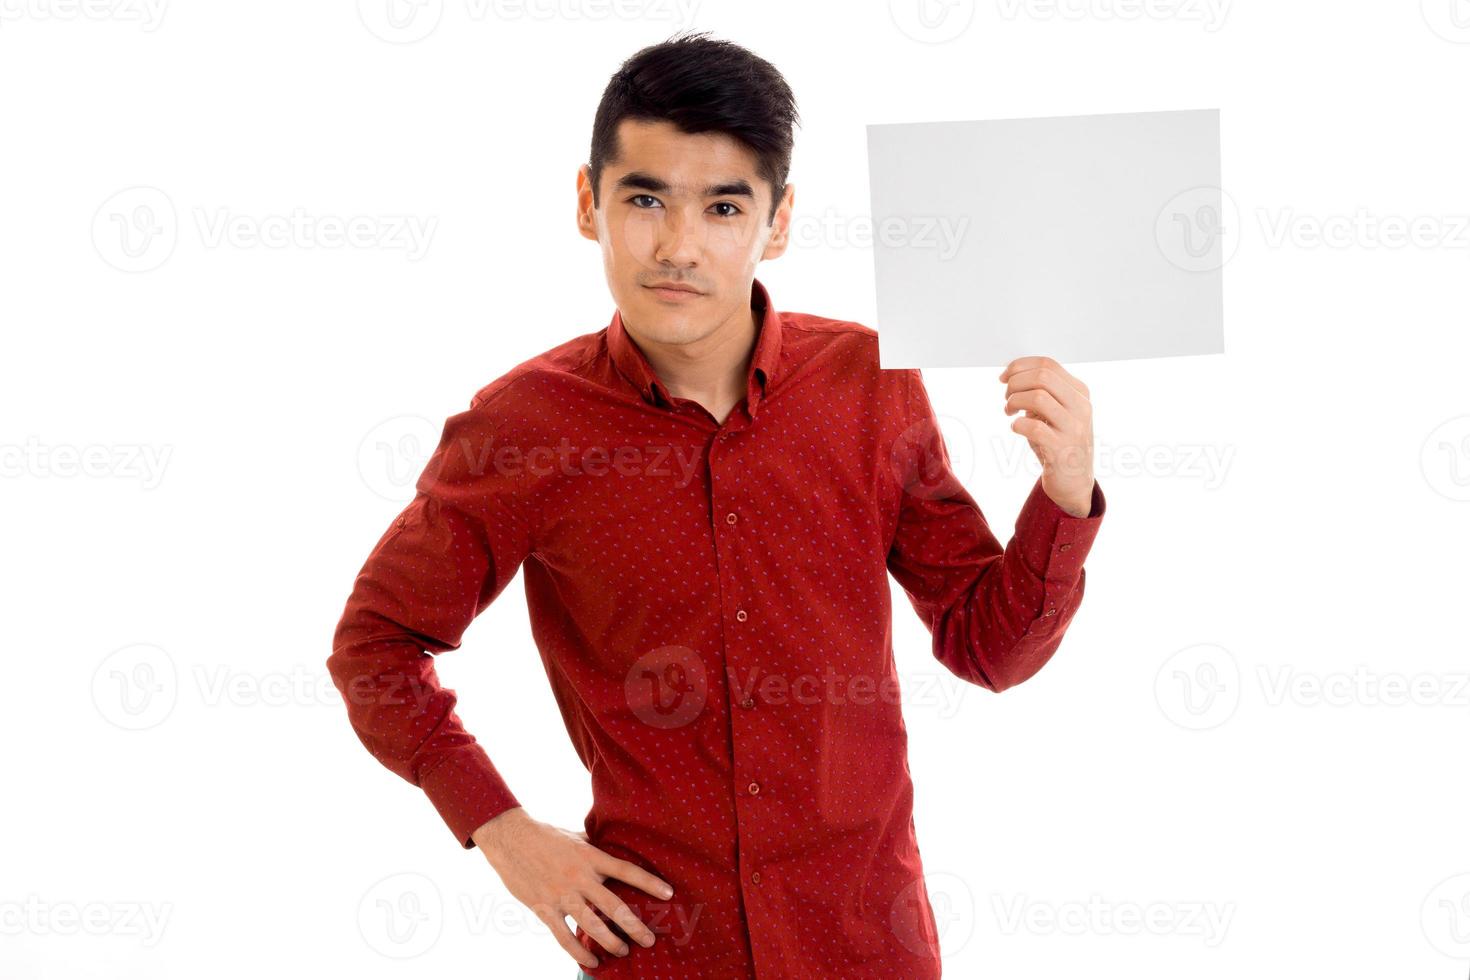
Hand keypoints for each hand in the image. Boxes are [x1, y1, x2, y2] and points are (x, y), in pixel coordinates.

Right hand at [472, 808, 674, 970]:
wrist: (510, 837)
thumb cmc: (547, 835)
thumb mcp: (577, 837)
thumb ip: (596, 847)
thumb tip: (617, 849)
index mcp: (590, 857)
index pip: (626, 870)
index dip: (649, 882)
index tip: (668, 894)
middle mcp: (579, 877)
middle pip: (614, 906)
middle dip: (634, 926)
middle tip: (648, 940)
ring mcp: (561, 895)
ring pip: (592, 926)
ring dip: (611, 942)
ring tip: (623, 951)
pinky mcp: (543, 908)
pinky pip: (564, 937)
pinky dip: (579, 952)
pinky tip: (591, 961)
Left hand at [999, 355, 1095, 516]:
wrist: (1074, 482)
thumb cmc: (1059, 443)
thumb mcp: (1055, 412)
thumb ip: (1040, 392)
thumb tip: (1011, 374)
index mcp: (1079, 393)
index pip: (1047, 364)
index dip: (1019, 366)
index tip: (1004, 377)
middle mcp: (1080, 407)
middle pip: (1042, 376)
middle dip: (1015, 383)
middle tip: (1006, 398)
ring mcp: (1074, 428)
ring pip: (1038, 397)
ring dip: (1014, 401)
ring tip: (1009, 412)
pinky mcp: (1062, 449)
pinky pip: (1033, 427)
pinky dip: (1018, 424)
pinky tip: (1016, 428)